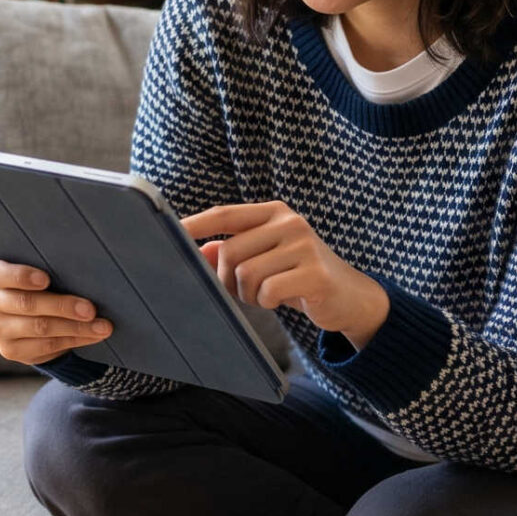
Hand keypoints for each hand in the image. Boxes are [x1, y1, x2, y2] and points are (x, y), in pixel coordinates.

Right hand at [0, 256, 112, 365]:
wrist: (27, 312)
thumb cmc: (38, 280)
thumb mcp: (37, 266)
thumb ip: (49, 264)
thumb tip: (84, 269)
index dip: (21, 276)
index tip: (47, 280)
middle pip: (26, 304)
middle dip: (63, 307)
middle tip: (91, 309)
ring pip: (40, 328)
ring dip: (76, 327)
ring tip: (103, 326)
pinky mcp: (10, 350)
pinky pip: (47, 346)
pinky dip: (75, 340)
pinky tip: (93, 335)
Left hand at [184, 201, 390, 347]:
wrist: (348, 296)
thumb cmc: (297, 277)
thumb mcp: (265, 259)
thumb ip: (233, 250)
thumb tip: (196, 250)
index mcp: (273, 213)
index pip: (224, 215)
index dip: (193, 225)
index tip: (168, 234)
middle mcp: (289, 222)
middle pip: (229, 252)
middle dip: (228, 280)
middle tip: (246, 291)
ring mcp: (304, 245)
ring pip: (246, 274)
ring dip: (249, 294)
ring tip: (267, 295)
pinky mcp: (315, 272)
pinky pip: (268, 290)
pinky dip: (267, 302)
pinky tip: (282, 300)